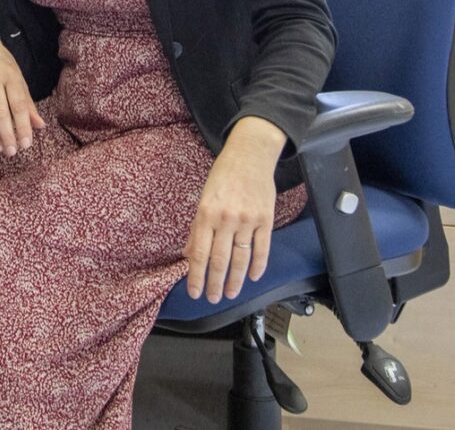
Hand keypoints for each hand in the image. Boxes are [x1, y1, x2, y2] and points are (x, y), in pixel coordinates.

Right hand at [0, 27, 45, 155]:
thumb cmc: (1, 64)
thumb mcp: (18, 77)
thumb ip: (27, 103)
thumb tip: (39, 126)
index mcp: (11, 76)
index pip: (18, 104)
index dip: (23, 126)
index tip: (26, 144)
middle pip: (0, 111)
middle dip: (7, 135)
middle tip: (11, 152)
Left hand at [184, 117, 287, 303]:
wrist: (250, 156)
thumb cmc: (222, 177)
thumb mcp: (202, 199)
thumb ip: (197, 229)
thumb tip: (188, 254)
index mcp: (206, 214)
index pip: (200, 253)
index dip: (197, 276)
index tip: (195, 292)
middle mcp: (226, 219)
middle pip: (220, 260)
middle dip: (215, 284)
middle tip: (213, 299)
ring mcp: (248, 220)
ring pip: (241, 258)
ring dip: (235, 280)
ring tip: (230, 294)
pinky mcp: (266, 219)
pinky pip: (263, 248)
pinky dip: (258, 266)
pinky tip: (252, 277)